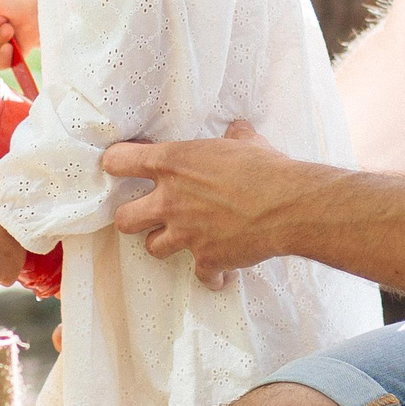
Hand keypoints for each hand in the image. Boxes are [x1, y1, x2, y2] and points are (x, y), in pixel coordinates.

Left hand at [104, 121, 309, 281]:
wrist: (288, 205)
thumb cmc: (266, 168)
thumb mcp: (246, 142)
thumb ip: (233, 137)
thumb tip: (237, 130)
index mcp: (173, 164)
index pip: (119, 161)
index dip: (116, 163)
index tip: (120, 166)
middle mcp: (171, 201)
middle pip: (123, 219)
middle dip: (132, 218)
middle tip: (147, 214)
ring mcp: (185, 235)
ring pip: (152, 249)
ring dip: (165, 245)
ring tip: (183, 240)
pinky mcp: (206, 260)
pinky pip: (200, 275)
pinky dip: (211, 275)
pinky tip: (222, 272)